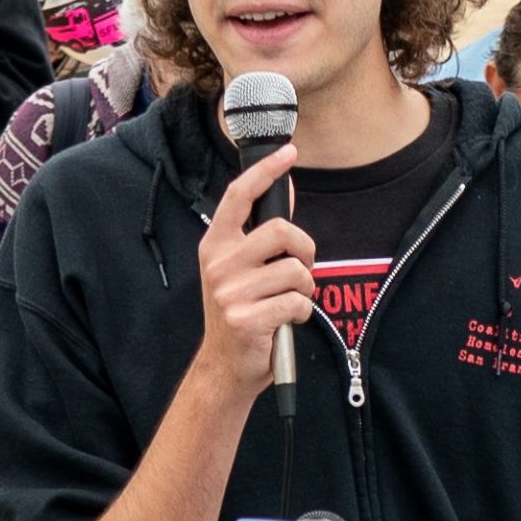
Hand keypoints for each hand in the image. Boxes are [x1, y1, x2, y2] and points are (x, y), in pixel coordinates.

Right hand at [191, 146, 319, 406]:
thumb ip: (261, 234)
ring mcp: (230, 293)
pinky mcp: (246, 319)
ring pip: (295, 271)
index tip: (288, 153)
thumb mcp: (241, 269)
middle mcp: (218, 265)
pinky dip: (302, 313)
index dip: (264, 171)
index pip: (238, 196)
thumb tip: (285, 190)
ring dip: (305, 288)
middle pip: (279, 231)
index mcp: (215, 245)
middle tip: (303, 267)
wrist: (225, 367)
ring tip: (290, 300)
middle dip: (304, 249)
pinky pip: (296, 303)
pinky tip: (286, 321)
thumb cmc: (240, 313)